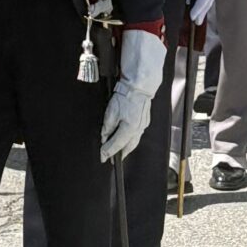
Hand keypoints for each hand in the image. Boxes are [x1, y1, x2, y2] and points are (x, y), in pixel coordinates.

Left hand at [100, 26, 164, 162]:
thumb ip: (107, 127)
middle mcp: (137, 130)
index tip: (102, 157)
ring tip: (119, 152)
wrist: (139, 87)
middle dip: (119, 154)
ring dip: (126, 148)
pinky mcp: (144, 122)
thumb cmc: (126, 97)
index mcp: (128, 129)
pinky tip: (127, 139)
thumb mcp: (111, 112)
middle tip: (111, 159)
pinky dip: (131, 139)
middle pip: (127, 148)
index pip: (116, 146)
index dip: (108, 152)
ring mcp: (142, 126)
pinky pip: (137, 135)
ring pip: (133, 142)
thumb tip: (104, 137)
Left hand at [182, 0, 222, 27]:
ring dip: (201, 8)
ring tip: (197, 17)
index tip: (192, 18)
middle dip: (201, 13)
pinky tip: (193, 2)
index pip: (202, 1)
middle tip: (197, 23)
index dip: (197, 10)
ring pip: (207, 0)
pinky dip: (201, 0)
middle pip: (207, 4)